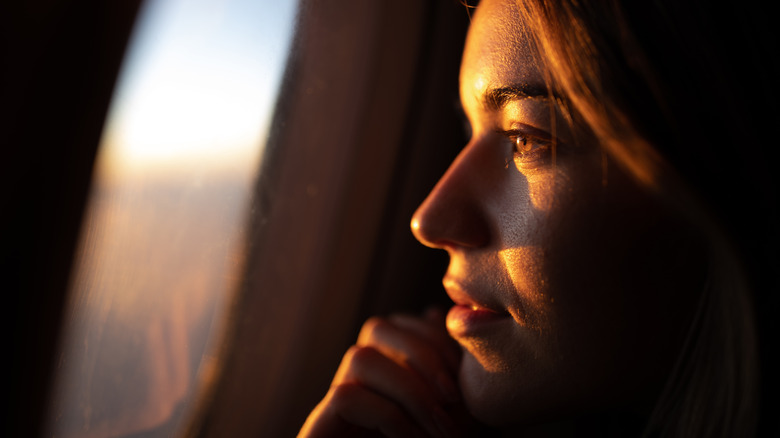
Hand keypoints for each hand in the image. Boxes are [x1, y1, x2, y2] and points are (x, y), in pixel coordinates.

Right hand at [298, 308, 468, 437]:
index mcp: (391, 371)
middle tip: (454, 398)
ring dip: (409, 388)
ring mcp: (338, 404)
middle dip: (424, 354)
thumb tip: (435, 313)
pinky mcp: (322, 429)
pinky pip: (347, 397)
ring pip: (360, 356)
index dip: (438, 338)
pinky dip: (389, 414)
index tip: (467, 377)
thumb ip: (447, 378)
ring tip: (439, 426)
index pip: (406, 323)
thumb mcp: (450, 421)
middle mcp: (360, 380)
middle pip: (379, 327)